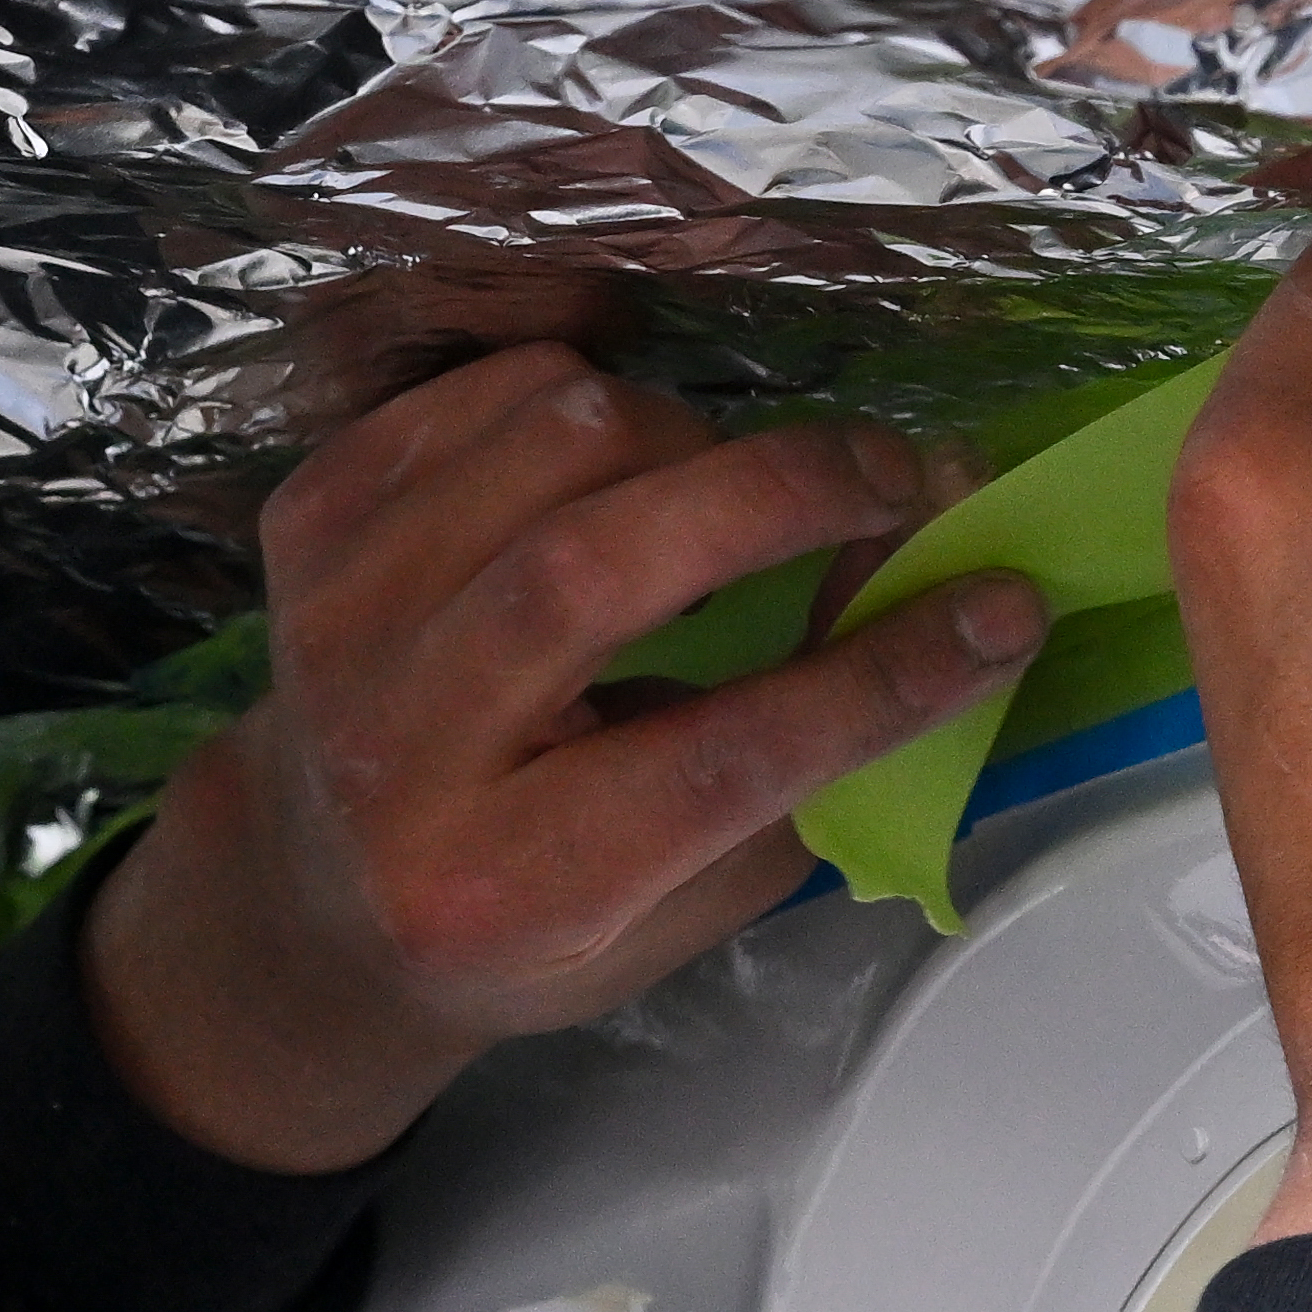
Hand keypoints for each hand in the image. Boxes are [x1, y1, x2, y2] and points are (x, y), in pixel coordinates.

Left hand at [79, 346, 1054, 1175]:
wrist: (308, 894)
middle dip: (782, 494)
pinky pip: (488, 393)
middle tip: (897, 474)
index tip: (1002, 606)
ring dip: (687, 442)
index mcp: (502, 889)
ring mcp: (334, 622)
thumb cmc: (529, 918)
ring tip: (733, 496)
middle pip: (596, 569)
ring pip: (546, 443)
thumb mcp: (677, 910)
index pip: (713, 758)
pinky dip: (590, 403)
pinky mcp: (309, 521)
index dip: (878, 674)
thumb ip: (804, 775)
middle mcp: (397, 755)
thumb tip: (952, 603)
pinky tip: (624, 474)